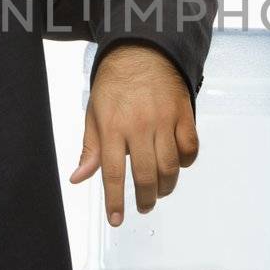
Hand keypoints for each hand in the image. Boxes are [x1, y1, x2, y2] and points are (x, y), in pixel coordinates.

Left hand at [70, 43, 198, 226]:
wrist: (143, 50)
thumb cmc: (115, 83)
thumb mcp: (94, 113)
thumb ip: (90, 148)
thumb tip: (79, 177)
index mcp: (112, 126)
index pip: (112, 173)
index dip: (115, 201)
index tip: (116, 219)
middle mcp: (139, 125)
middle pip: (146, 175)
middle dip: (144, 198)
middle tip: (143, 206)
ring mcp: (164, 120)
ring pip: (170, 166)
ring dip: (166, 186)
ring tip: (159, 190)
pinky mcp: (184, 114)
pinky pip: (190, 148)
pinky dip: (185, 162)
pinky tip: (177, 164)